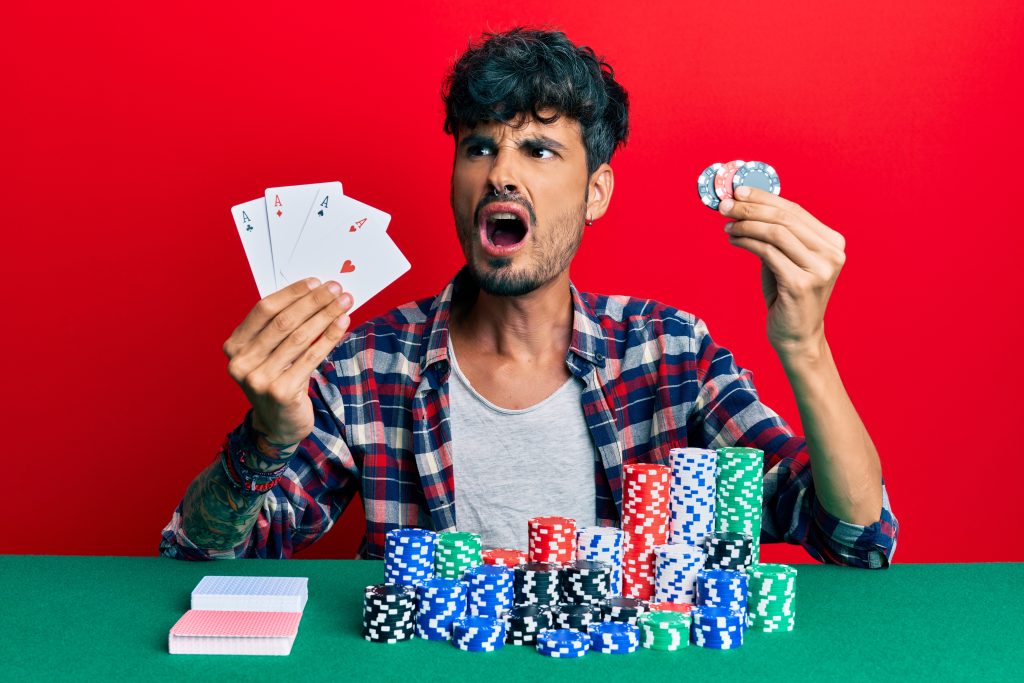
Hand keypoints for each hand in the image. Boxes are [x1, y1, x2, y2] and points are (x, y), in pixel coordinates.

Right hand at [223, 279, 352, 444]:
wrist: (278, 426)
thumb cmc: (277, 380)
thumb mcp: (269, 354)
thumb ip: (279, 329)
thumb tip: (314, 294)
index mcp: (235, 346)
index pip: (264, 309)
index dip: (291, 293)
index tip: (315, 282)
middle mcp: (241, 362)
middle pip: (283, 321)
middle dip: (313, 301)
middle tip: (336, 288)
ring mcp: (259, 379)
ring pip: (299, 337)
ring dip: (325, 316)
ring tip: (344, 303)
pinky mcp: (280, 392)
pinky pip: (311, 357)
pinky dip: (329, 337)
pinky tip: (342, 324)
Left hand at [719, 186, 846, 356]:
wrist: (796, 337)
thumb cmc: (787, 296)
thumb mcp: (784, 260)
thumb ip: (775, 234)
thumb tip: (745, 204)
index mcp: (833, 243)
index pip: (795, 211)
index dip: (765, 198)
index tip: (739, 190)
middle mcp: (832, 253)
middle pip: (785, 218)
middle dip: (751, 208)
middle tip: (725, 204)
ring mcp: (820, 269)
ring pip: (776, 233)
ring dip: (746, 224)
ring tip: (726, 224)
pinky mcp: (801, 284)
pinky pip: (767, 252)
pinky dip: (746, 242)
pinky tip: (733, 239)